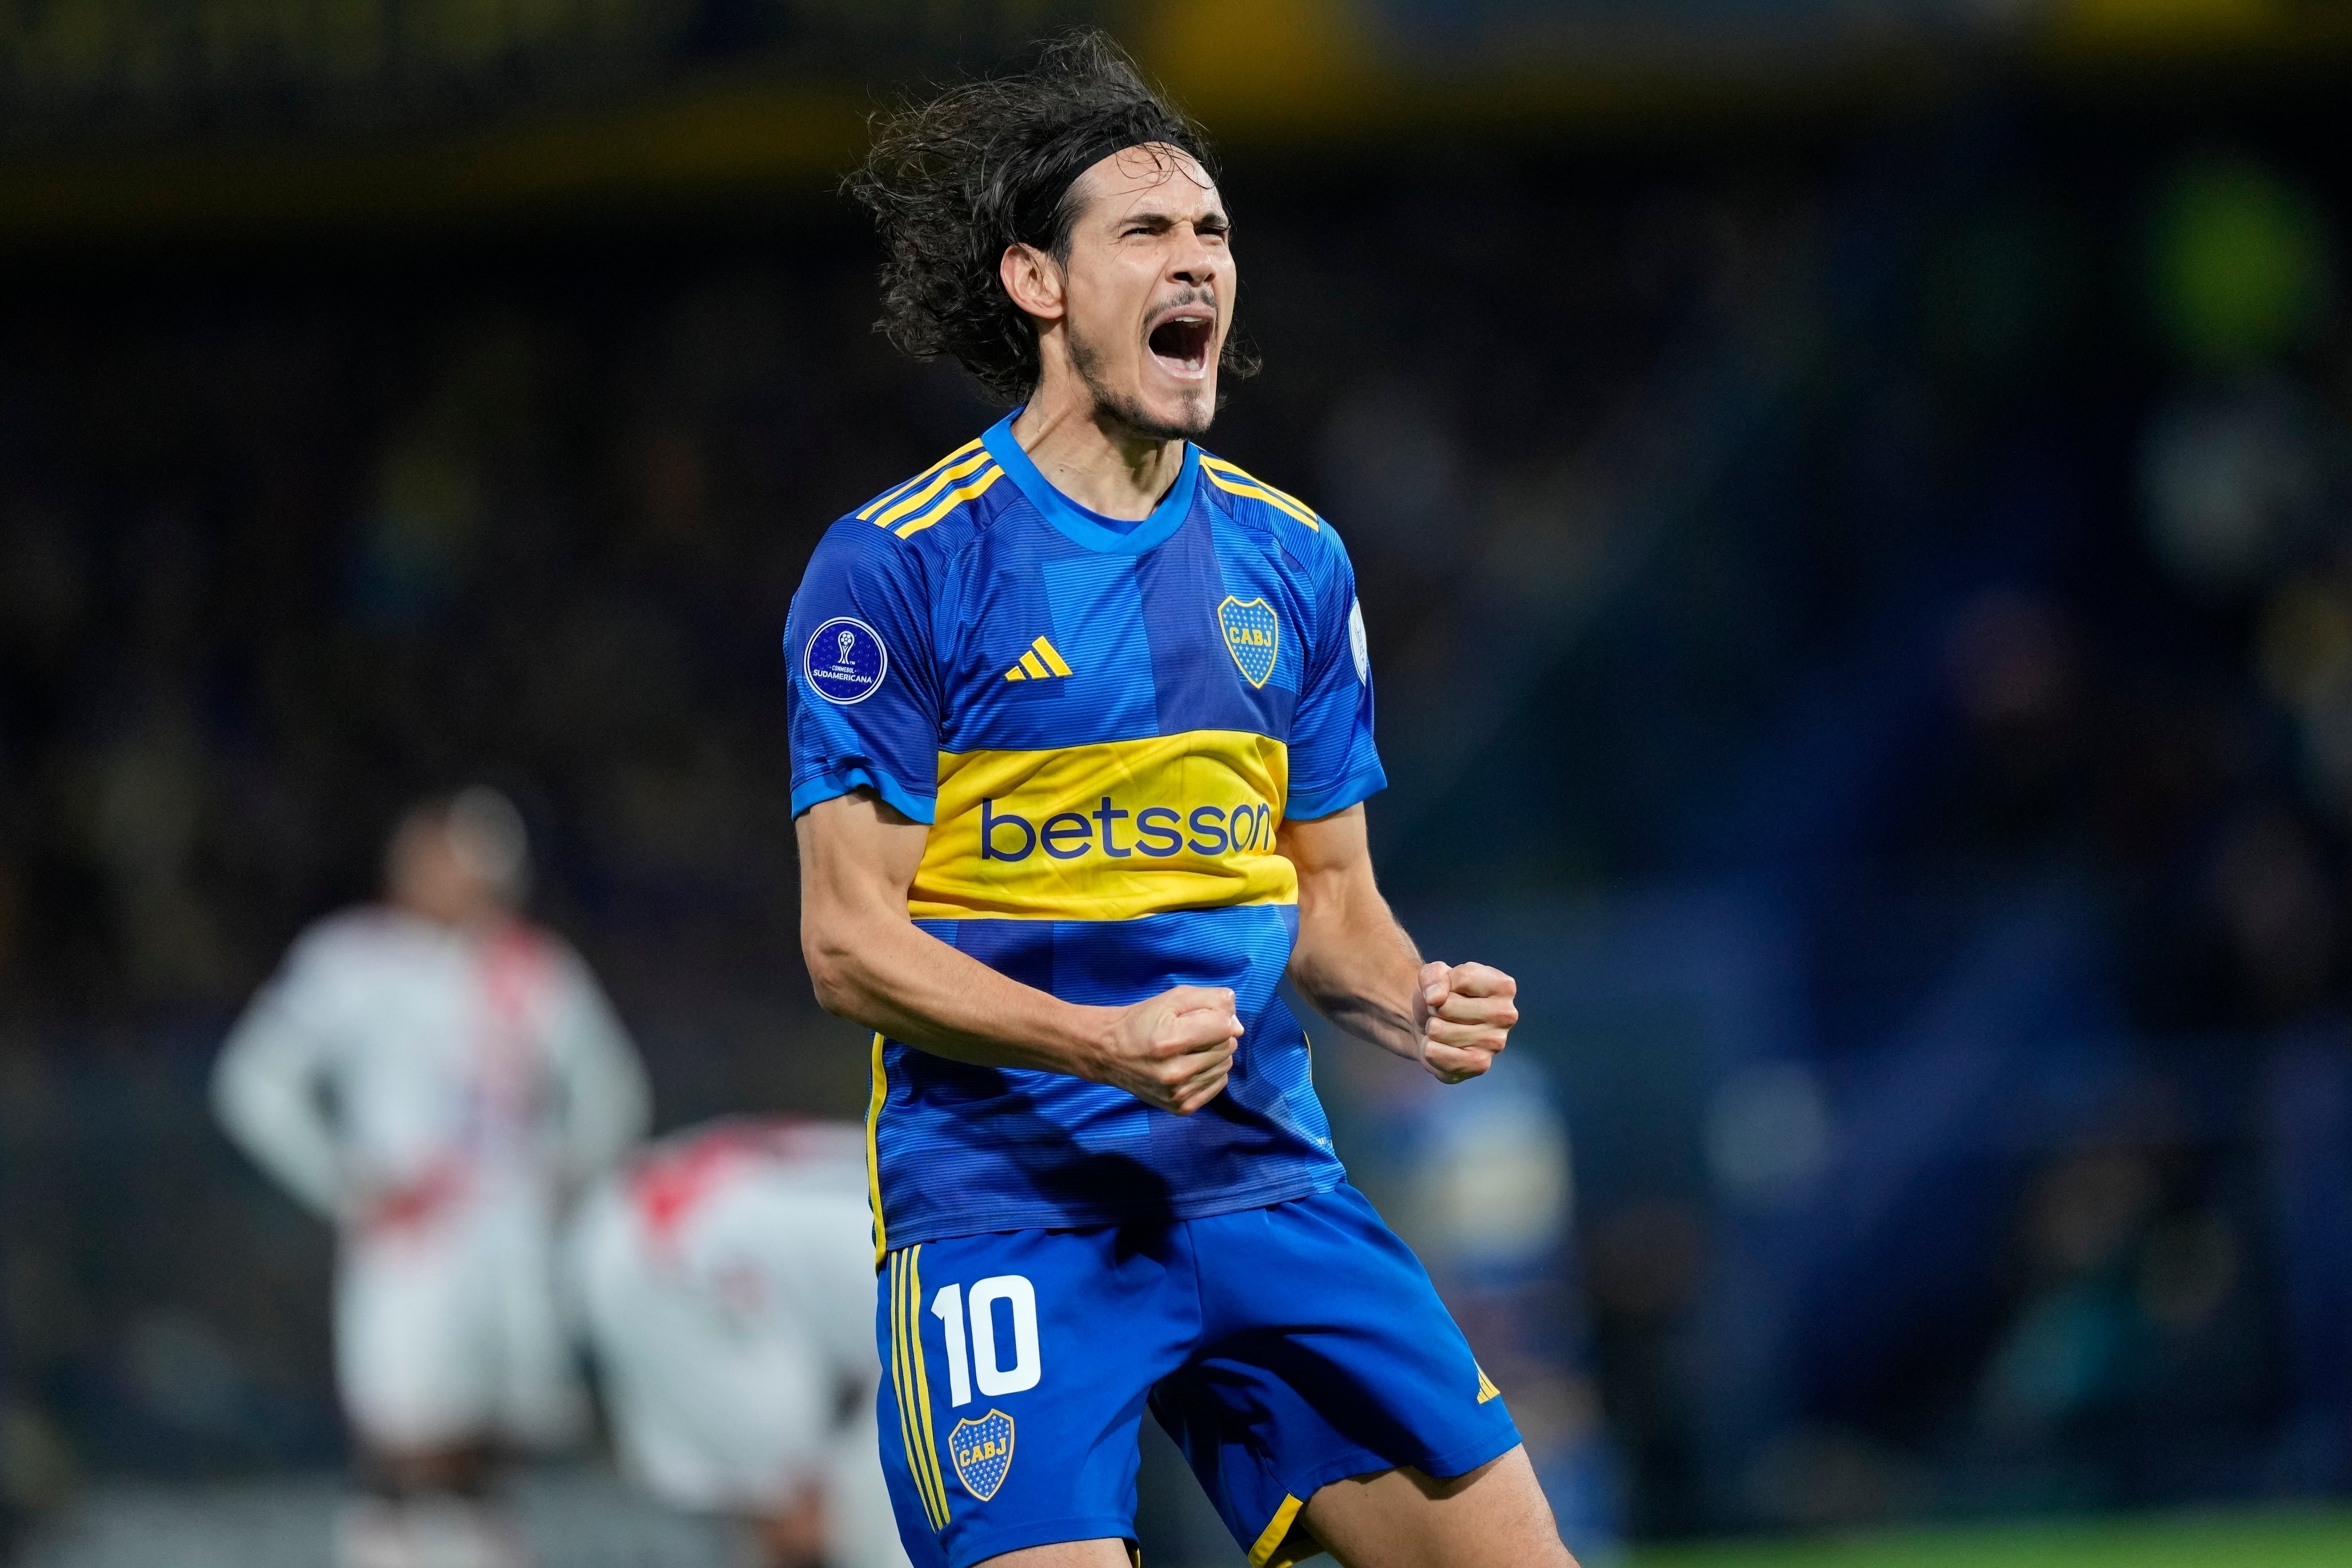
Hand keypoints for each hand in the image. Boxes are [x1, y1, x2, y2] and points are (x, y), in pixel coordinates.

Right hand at [1091, 985, 1242, 1113]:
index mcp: (1171, 1041)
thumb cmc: (1143, 1021)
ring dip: (1214, 1054)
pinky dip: (1210, 1072)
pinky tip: (1190, 1066)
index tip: (1199, 1017)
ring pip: (1225, 1067)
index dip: (1217, 1017)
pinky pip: (1218, 1085)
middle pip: (1227, 1047)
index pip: (1224, 1027)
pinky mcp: (1181, 1108)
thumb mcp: (1173, 999)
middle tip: (1190, 1033)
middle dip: (1215, 1035)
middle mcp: (1176, 1072)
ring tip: (1189, 1050)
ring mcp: (1178, 1094)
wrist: (1110, 1053)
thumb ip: (1211, 1001)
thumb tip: (1237, 1025)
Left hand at [1416, 961, 1516, 1083]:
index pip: (1462, 978)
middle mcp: (1506, 1015)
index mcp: (1504, 986)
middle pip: (1446, 1007)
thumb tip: (1435, 998)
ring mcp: (1495, 1043)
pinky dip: (1430, 1049)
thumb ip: (1433, 976)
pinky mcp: (1479, 1065)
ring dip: (1433, 1029)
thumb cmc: (1440, 996)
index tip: (1450, 990)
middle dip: (1436, 1008)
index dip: (1444, 983)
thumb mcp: (1433, 972)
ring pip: (1438, 1030)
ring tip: (1445, 1027)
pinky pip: (1435, 1054)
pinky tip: (1444, 1046)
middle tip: (1445, 1012)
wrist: (1430, 1025)